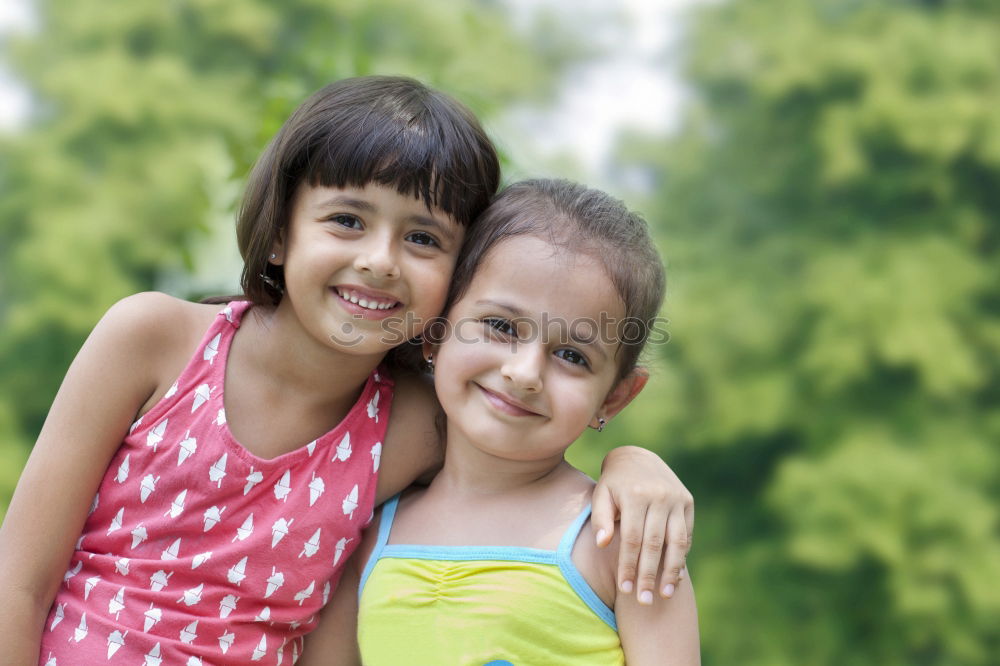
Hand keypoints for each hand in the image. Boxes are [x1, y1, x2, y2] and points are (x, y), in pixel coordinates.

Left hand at [592, 446, 693, 604]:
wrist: (637, 458)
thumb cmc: (614, 484)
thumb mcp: (601, 495)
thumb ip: (600, 519)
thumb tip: (602, 544)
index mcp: (636, 495)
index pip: (632, 539)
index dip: (628, 566)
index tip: (625, 589)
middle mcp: (660, 496)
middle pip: (655, 544)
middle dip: (649, 575)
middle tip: (644, 601)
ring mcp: (677, 498)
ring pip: (676, 542)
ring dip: (671, 571)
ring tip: (664, 595)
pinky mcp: (688, 502)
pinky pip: (686, 535)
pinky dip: (681, 556)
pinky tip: (674, 577)